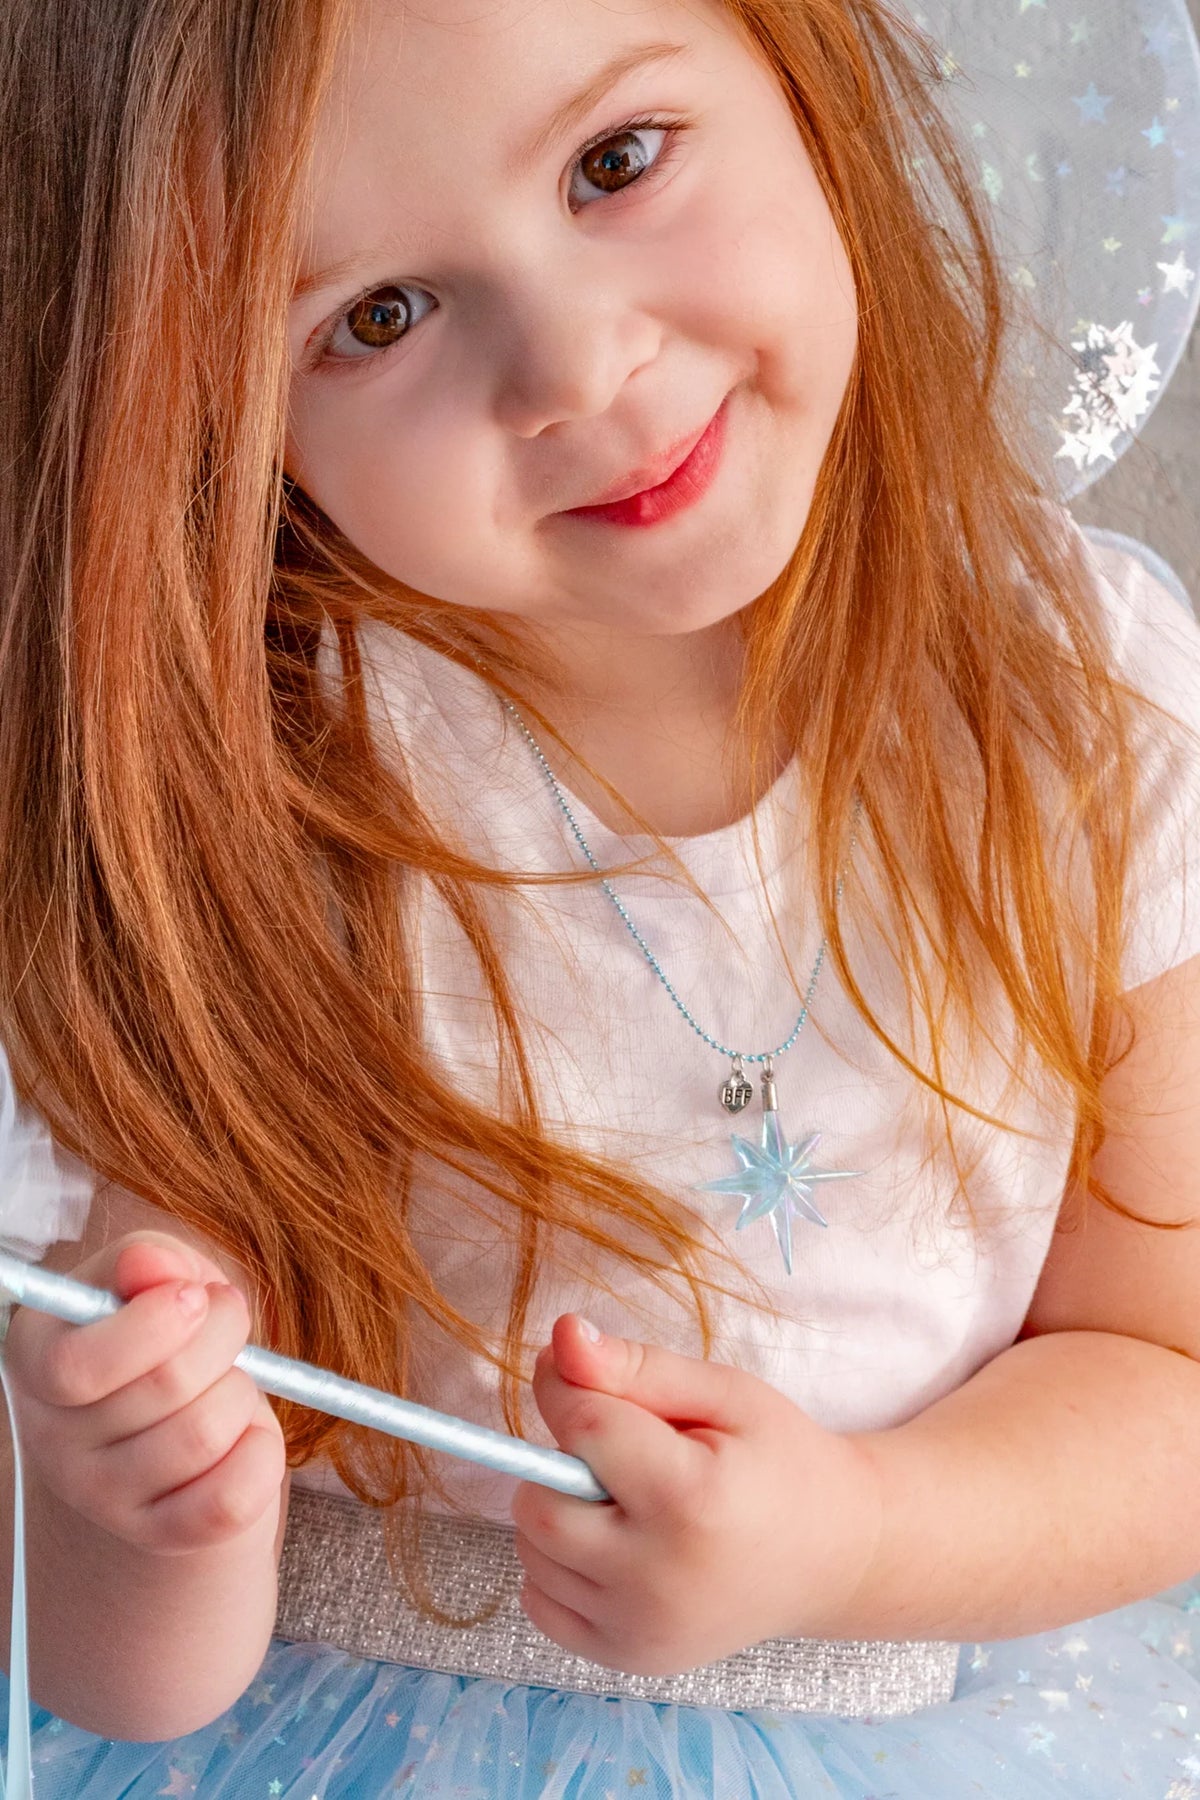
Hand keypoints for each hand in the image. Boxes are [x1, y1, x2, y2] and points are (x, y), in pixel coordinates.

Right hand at [3, 1231, 285, 1554]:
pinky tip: (246, 1435)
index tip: (195, 1296)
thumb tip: (154, 1265)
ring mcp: (102, 1498)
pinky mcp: (159, 1536)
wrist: (166, 1437)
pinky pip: (231, 1498)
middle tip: (227, 1323)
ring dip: (242, 1392)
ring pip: (206, 1434)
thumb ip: (149, 1260)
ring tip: (228, 1383)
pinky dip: (262, 1454)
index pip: (78, 1365)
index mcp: (37, 1361)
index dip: (156, 1323)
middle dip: (223, 1336)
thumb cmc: (162, 1338)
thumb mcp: (151, 1282)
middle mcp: (52, 1439)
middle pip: (164, 1386)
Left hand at [510, 1314, 883, 1676]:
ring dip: (557, 1511)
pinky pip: (541, 1603)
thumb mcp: (725, 1393)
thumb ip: (637, 1366)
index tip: (582, 1372)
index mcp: (691, 1499)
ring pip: (534, 1553)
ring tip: (623, 1499)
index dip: (569, 1386)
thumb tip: (560, 1337)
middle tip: (620, 1452)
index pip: (582, 1428)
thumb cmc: (781, 1460)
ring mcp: (643, 1629)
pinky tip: (614, 1545)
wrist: (834, 1555)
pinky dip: (559, 1566)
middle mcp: (660, 1579)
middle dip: (562, 1460)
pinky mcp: (630, 1659)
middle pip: (542, 1502)